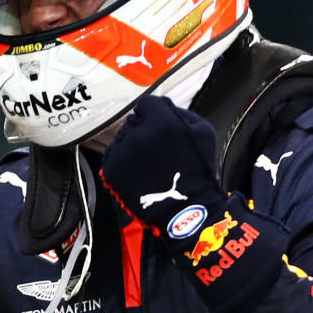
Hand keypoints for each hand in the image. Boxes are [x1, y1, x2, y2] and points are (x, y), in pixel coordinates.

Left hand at [101, 96, 285, 312]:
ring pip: (121, 139)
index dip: (154, 114)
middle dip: (142, 130)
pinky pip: (112, 157)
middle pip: (132, 121)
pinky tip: (137, 173)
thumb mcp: (202, 131)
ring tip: (146, 164)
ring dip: (131, 146)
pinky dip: (122, 163)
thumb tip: (160, 106)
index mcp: (161, 120)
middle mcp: (137, 133)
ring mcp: (121, 152)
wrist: (186, 208)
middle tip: (155, 149)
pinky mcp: (110, 170)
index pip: (147, 104)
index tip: (160, 128)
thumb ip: (179, 112)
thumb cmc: (198, 168)